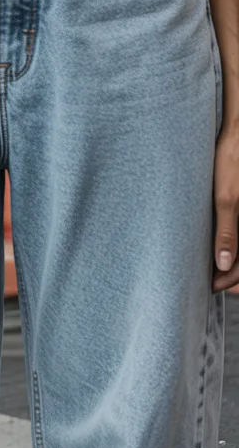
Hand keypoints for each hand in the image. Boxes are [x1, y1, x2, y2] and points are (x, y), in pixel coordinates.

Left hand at [214, 127, 238, 290]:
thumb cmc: (234, 160)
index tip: (211, 286)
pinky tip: (219, 247)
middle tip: (212, 282)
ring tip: (212, 268)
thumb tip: (223, 264)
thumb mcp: (227, 197)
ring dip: (235, 262)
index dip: (231, 280)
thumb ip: (227, 232)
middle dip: (234, 274)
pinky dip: (235, 245)